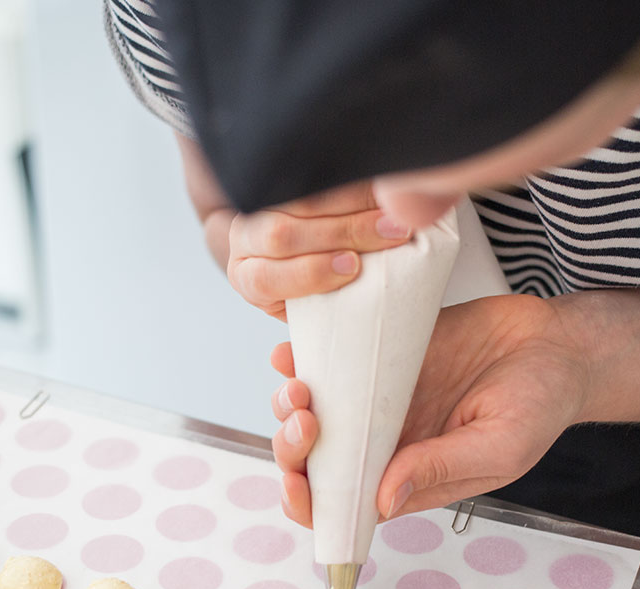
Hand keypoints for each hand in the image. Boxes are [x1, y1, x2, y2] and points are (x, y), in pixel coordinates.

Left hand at [227, 183, 413, 320]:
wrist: (285, 246)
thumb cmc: (308, 288)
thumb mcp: (311, 314)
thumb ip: (316, 335)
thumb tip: (326, 362)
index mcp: (250, 280)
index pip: (266, 278)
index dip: (309, 272)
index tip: (351, 268)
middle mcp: (245, 241)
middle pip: (281, 234)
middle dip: (341, 232)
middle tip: (390, 233)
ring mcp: (260, 205)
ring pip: (298, 199)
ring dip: (352, 204)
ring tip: (393, 209)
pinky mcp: (282, 181)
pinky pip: (312, 176)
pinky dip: (351, 182)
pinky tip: (382, 185)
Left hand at [270, 294, 591, 525]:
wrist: (558, 344)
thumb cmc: (540, 405)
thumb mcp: (499, 446)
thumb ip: (441, 468)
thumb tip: (383, 498)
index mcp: (409, 479)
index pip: (343, 507)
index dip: (309, 503)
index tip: (298, 482)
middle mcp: (385, 443)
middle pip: (315, 458)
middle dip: (292, 444)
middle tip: (304, 415)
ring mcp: (378, 398)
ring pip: (314, 409)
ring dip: (290, 401)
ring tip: (297, 380)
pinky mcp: (381, 354)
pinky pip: (333, 358)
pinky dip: (306, 354)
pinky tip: (292, 347)